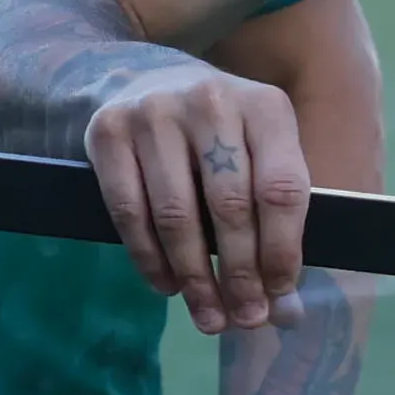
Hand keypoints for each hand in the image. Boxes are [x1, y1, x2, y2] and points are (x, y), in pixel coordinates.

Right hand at [80, 56, 315, 330]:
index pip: (282, 190)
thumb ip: (273, 223)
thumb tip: (287, 311)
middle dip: (239, 275)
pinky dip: (150, 259)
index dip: (281, 252)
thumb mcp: (254, 154)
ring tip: (207, 316)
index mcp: (265, 107)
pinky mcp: (107, 130)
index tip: (280, 297)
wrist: (133, 75)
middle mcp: (211, 101)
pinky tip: (167, 286)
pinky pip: (129, 211)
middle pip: (230, 206)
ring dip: (194, 278)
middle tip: (245, 318)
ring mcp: (154, 112)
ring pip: (177, 215)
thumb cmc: (212, 133)